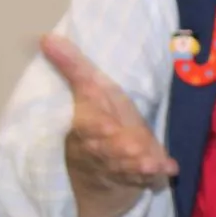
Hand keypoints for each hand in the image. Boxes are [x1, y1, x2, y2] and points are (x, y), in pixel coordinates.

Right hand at [41, 33, 175, 216]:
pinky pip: (147, 178)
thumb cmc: (97, 122)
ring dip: (140, 164)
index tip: (106, 126)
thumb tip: (46, 37)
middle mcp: (101, 149)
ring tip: (153, 162)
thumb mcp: (89, 92)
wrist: (95, 175)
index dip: (97, 127)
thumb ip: (73, 66)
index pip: (89, 124)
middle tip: (134, 148)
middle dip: (122, 148)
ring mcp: (119, 167)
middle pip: (112, 148)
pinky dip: (158, 175)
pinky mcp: (137, 179)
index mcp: (87, 124)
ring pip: (129, 166)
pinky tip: (169, 169)